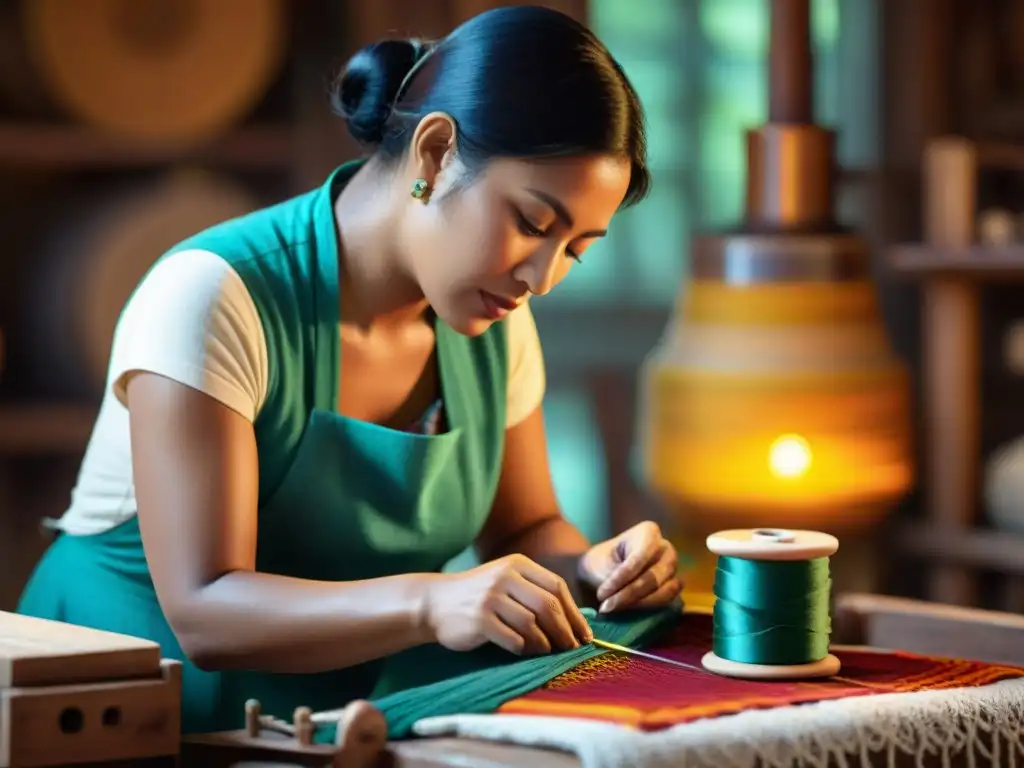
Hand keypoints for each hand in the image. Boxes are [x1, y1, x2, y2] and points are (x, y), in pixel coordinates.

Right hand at [423, 554, 592, 655]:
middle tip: (571, 649)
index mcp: (517, 564)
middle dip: (565, 631)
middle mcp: (505, 576)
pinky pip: (513, 639)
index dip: (574, 613)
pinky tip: (523, 651)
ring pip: (532, 624)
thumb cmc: (479, 596)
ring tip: (546, 651)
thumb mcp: (506, 581)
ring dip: (544, 643)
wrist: (434, 602)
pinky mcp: (480, 619)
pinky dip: (523, 649)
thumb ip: (535, 592)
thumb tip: (575, 621)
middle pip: (548, 606)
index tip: (584, 634)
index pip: (557, 587)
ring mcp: (491, 597)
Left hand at [577, 521, 682, 612]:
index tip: (602, 594)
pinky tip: (626, 611)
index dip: (621, 579)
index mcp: (649, 532)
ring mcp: (672, 568)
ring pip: (661, 592)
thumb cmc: (602, 562)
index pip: (638, 559)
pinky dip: (646, 608)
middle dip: (628, 595)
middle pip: (652, 577)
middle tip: (605, 607)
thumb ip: (617, 580)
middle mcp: (666, 549)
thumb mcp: (603, 566)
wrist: (603, 569)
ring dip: (637, 604)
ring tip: (613, 609)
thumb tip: (629, 597)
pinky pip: (666, 602)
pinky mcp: (673, 587)